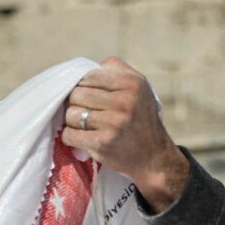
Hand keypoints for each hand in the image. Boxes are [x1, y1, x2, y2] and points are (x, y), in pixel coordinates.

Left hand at [61, 57, 188, 211]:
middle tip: (86, 113)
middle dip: (77, 104)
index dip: (84, 87)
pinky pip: (70, 134)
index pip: (88, 76)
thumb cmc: (140, 118)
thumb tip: (86, 67)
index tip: (90, 98)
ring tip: (85, 126)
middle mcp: (124, 100)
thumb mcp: (139, 87)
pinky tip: (82, 139)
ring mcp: (113, 122)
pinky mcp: (103, 143)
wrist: (154, 157)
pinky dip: (71, 138)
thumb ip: (116, 69)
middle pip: (76, 94)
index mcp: (131, 82)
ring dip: (73, 122)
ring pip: (71, 114)